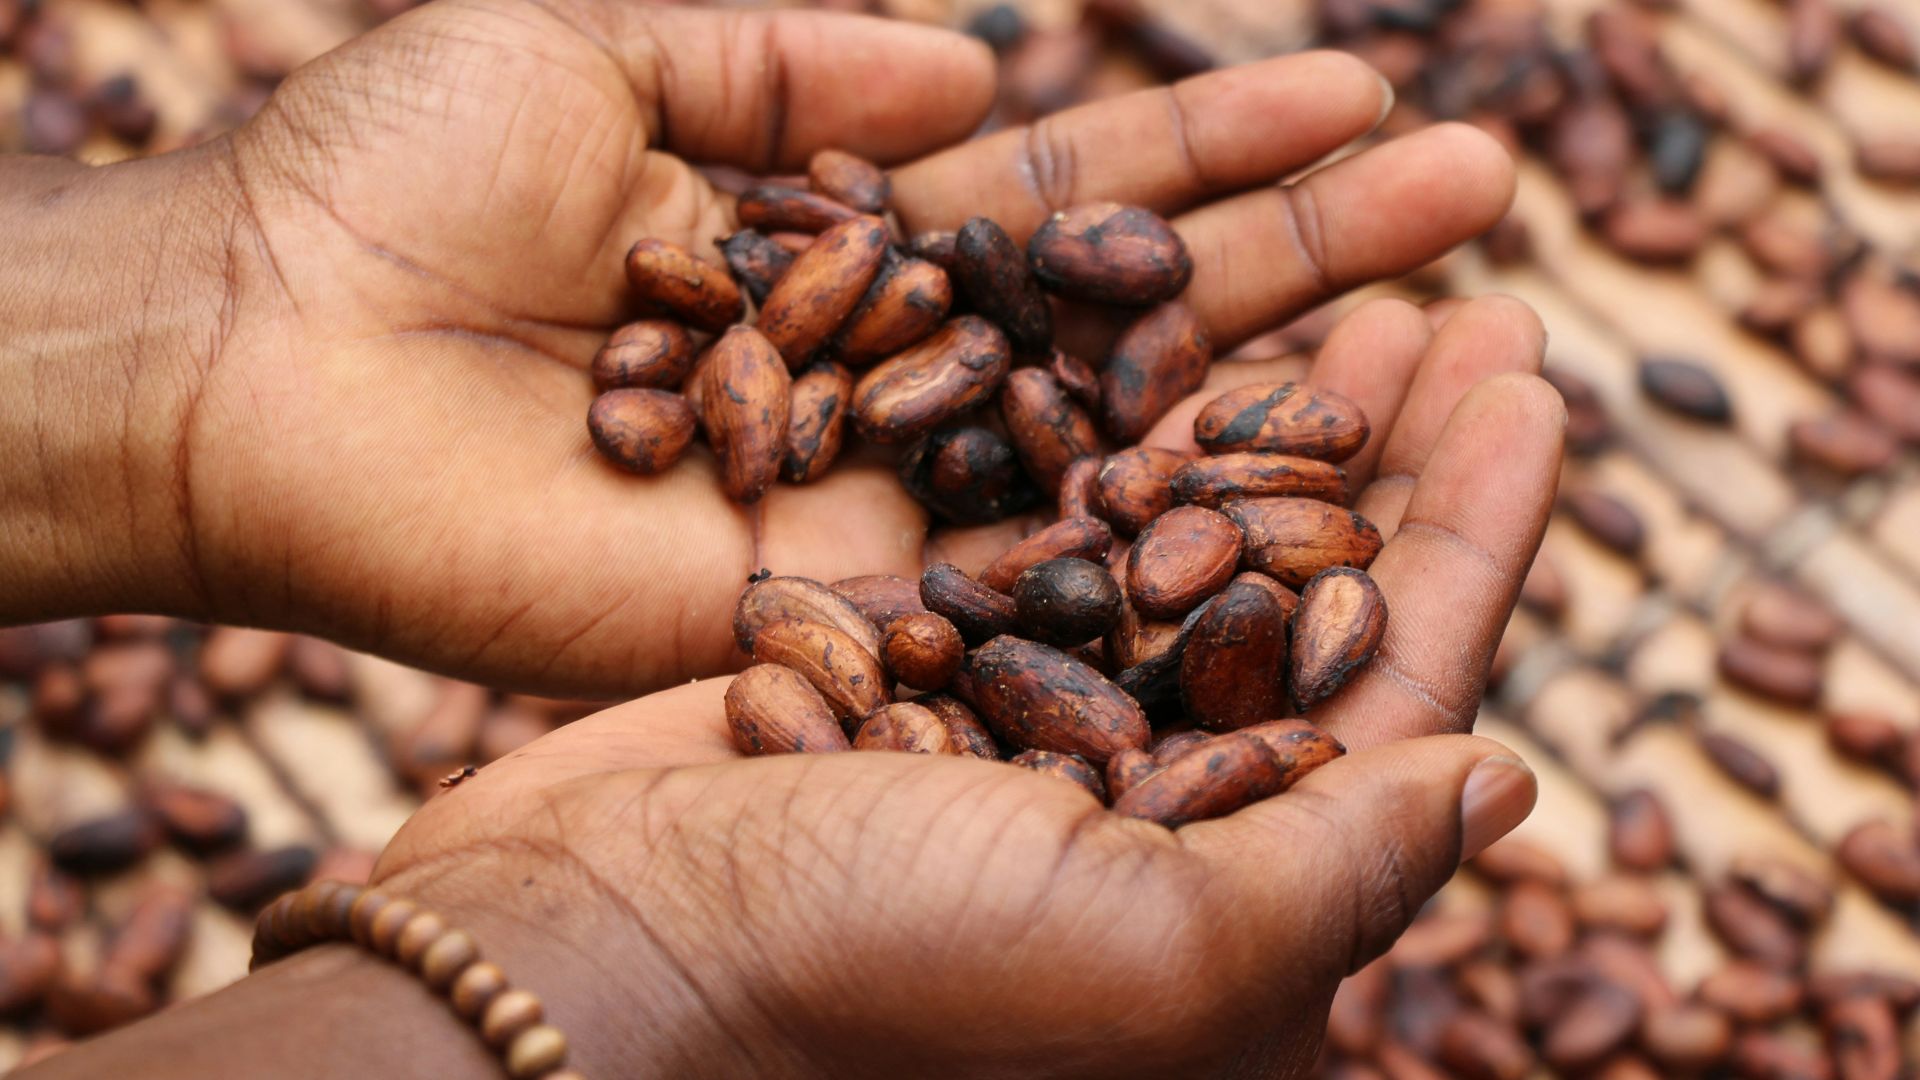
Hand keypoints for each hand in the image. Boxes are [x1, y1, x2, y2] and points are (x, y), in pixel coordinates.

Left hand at [4, 3, 1519, 696]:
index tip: (1367, 93)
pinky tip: (1307, 501)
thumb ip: (790, 58)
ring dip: (1282, 388)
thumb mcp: (596, 48)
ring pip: (1111, 450)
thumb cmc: (389, 180)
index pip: (1071, 196)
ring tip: (1457, 312)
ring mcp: (871, 499)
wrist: (248, 359)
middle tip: (1479, 184)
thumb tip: (977, 70)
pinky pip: (1013, 575)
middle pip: (1131, 322)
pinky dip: (1154, 544)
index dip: (1216, 148)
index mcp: (839, 238)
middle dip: (1307, 251)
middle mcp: (886, 378)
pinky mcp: (824, 608)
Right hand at [366, 295, 1563, 1077]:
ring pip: (1190, 554)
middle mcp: (1147, 830)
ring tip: (1337, 304)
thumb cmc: (873, 978)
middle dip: (1387, 456)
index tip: (1529, 380)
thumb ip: (1341, 873)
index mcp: (1236, 921)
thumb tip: (1505, 777)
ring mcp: (1030, 743)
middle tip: (1455, 309)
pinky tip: (1158, 353)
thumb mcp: (1153, 952)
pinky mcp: (922, 676)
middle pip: (1309, 604)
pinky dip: (1118, 441)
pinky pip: (1058, 537)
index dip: (1477, 531)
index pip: (1405, 699)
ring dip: (1266, 427)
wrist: (594, 947)